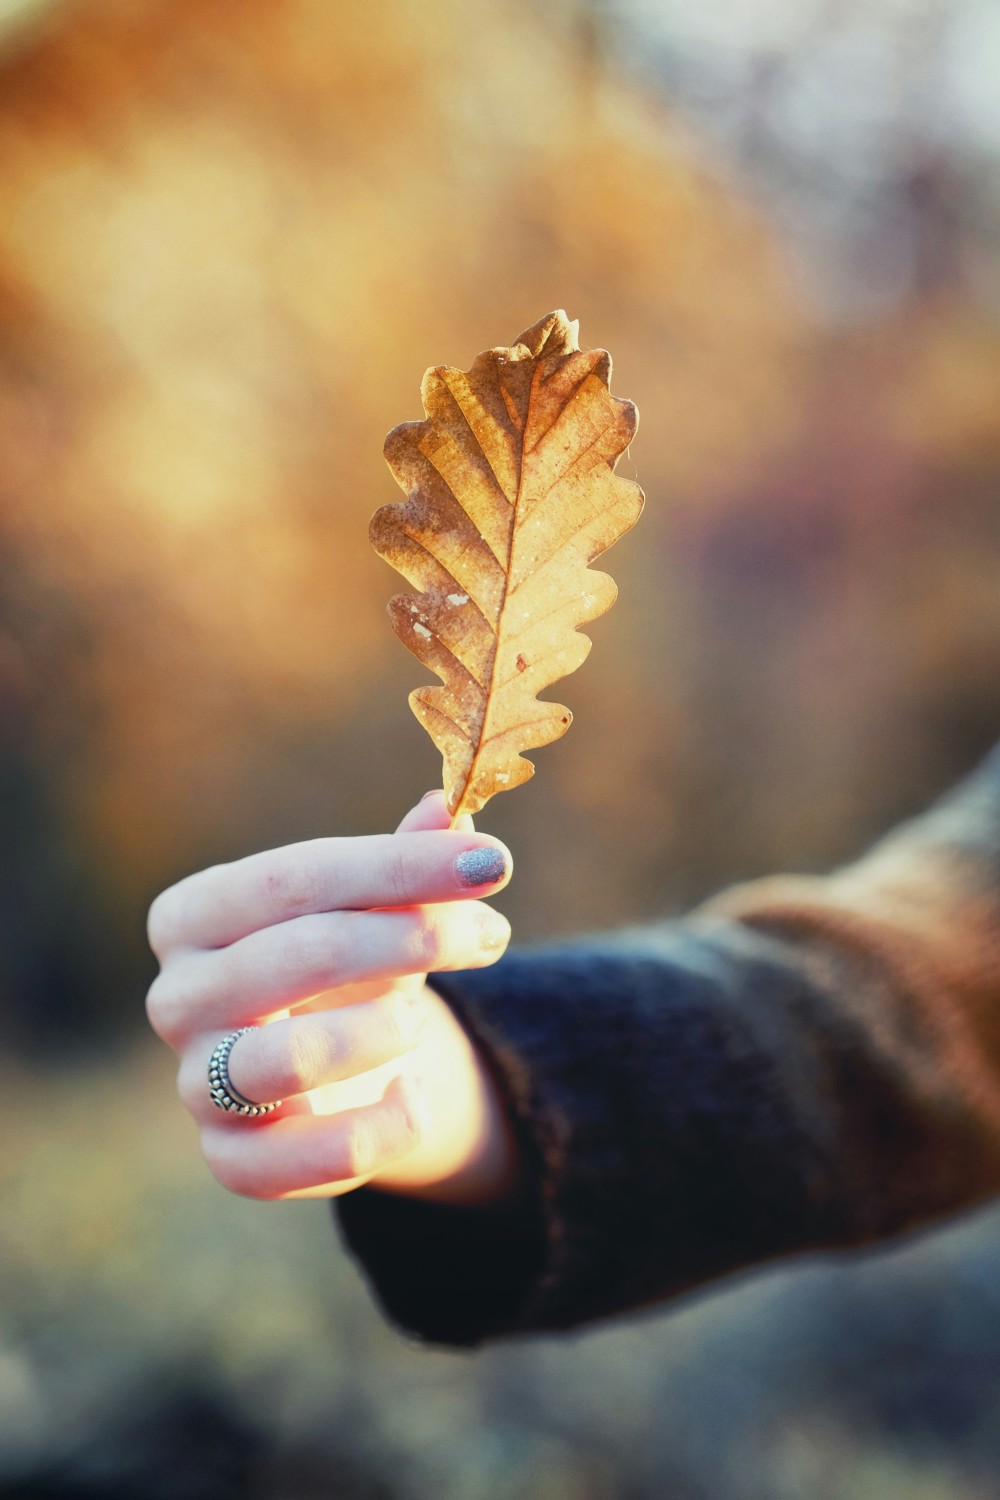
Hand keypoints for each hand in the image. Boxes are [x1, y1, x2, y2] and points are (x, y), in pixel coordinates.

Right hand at [145, 792, 519, 1204]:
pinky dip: (383, 1129)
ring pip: (288, 1058)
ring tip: (422, 1021)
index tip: (490, 862)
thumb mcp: (381, 905)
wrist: (339, 1073)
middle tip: (491, 933)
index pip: (295, 877)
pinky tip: (415, 1095)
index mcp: (194, 915)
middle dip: (415, 936)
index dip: (399, 866)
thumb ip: (412, 857)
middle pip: (302, 952)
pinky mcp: (232, 1161)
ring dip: (382, 1029)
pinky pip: (308, 1157)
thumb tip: (451, 805)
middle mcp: (177, 997)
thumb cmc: (352, 967)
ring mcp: (197, 1085)